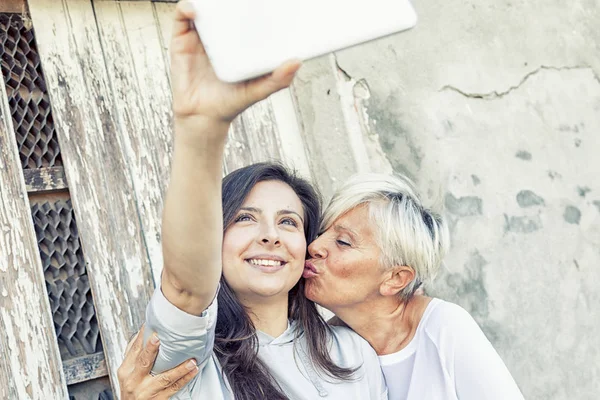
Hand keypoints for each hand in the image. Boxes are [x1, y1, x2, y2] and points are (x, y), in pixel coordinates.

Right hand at [117, 325, 198, 399]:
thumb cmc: (132, 387)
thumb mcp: (127, 371)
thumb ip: (135, 353)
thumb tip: (143, 332)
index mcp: (126, 370)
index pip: (134, 350)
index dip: (142, 337)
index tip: (149, 326)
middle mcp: (135, 380)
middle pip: (144, 362)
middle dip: (151, 349)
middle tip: (159, 338)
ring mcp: (146, 391)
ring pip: (164, 378)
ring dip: (179, 369)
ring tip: (190, 360)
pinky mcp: (158, 399)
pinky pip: (173, 388)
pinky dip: (184, 379)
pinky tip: (193, 371)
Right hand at [171, 0, 300, 123]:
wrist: (203, 117)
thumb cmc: (231, 102)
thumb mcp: (259, 90)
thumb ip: (278, 79)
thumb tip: (297, 62)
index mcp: (238, 42)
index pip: (243, 14)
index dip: (250, 4)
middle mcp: (219, 35)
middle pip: (222, 6)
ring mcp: (200, 36)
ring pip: (202, 7)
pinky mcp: (181, 40)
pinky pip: (182, 17)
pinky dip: (187, 8)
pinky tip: (195, 10)